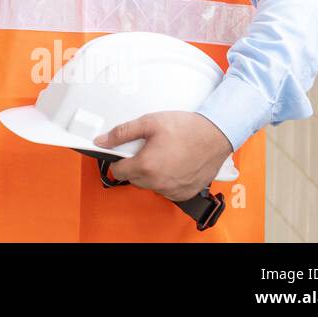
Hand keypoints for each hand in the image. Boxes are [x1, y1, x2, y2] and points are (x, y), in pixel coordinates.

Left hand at [94, 111, 233, 201]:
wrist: (215, 135)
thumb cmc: (186, 128)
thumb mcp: (149, 122)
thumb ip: (122, 133)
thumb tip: (102, 141)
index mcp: (146, 166)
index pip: (118, 171)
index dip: (119, 160)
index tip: (125, 153)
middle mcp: (158, 183)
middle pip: (133, 179)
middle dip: (136, 165)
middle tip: (147, 149)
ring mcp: (172, 191)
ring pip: (150, 186)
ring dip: (151, 174)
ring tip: (163, 155)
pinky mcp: (185, 194)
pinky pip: (166, 191)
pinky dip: (166, 181)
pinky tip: (173, 165)